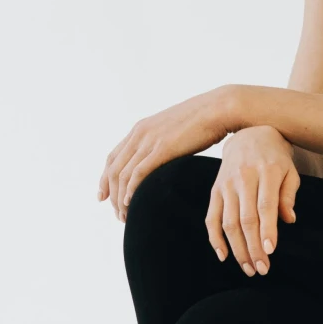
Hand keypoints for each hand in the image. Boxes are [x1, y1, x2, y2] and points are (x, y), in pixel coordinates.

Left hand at [99, 90, 230, 217]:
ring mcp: (150, 140)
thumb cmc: (204, 120)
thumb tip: (165, 158)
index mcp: (141, 129)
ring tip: (125, 215)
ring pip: (123, 175)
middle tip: (117, 213)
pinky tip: (131, 203)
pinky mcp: (162, 148)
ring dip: (121, 198)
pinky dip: (131, 190)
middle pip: (113, 170)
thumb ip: (163, 143)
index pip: (113, 158)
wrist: (219, 108)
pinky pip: (138, 173)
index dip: (104, 179)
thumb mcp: (175, 130)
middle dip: (112, 195)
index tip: (103, 196)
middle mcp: (140, 134)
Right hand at [207, 126, 300, 274]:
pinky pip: (211, 218)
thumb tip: (289, 220)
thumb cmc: (276, 159)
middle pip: (246, 219)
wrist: (250, 135)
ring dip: (237, 249)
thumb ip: (288, 195)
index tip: (270, 252)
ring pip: (228, 222)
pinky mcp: (215, 191)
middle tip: (261, 269)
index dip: (267, 230)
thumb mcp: (289, 172)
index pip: (266, 206)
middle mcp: (243, 178)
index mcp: (266, 172)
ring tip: (248, 268)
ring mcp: (226, 185)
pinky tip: (224, 256)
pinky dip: (215, 239)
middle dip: (253, 247)